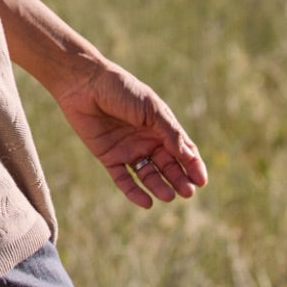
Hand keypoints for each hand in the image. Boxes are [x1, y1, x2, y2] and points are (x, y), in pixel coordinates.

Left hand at [53, 60, 206, 208]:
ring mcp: (128, 150)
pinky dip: (134, 192)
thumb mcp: (151, 108)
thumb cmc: (121, 89)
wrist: (85, 84)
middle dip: (178, 179)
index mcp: (161, 126)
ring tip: (168, 196)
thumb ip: (169, 132)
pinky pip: (123, 179)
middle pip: (167, 166)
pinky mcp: (109, 157)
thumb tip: (188, 156)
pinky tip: (147, 202)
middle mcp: (146, 140)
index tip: (202, 181)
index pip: (183, 150)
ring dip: (159, 187)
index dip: (193, 166)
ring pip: (148, 175)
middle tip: (187, 193)